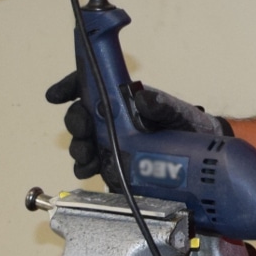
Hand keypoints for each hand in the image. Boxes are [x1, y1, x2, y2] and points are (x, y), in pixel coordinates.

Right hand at [44, 73, 228, 185]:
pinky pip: (92, 163)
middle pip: (81, 115)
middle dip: (75, 121)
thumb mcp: (175, 111)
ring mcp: (110, 141)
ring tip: (86, 155)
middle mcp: (111, 118)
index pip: (90, 86)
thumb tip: (142, 98)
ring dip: (78, 147)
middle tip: (82, 129)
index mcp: (121, 98)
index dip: (69, 87)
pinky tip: (89, 169)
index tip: (56, 96)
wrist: (200, 155)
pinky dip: (85, 166)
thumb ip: (160, 105)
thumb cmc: (185, 124)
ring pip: (82, 141)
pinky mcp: (113, 162)